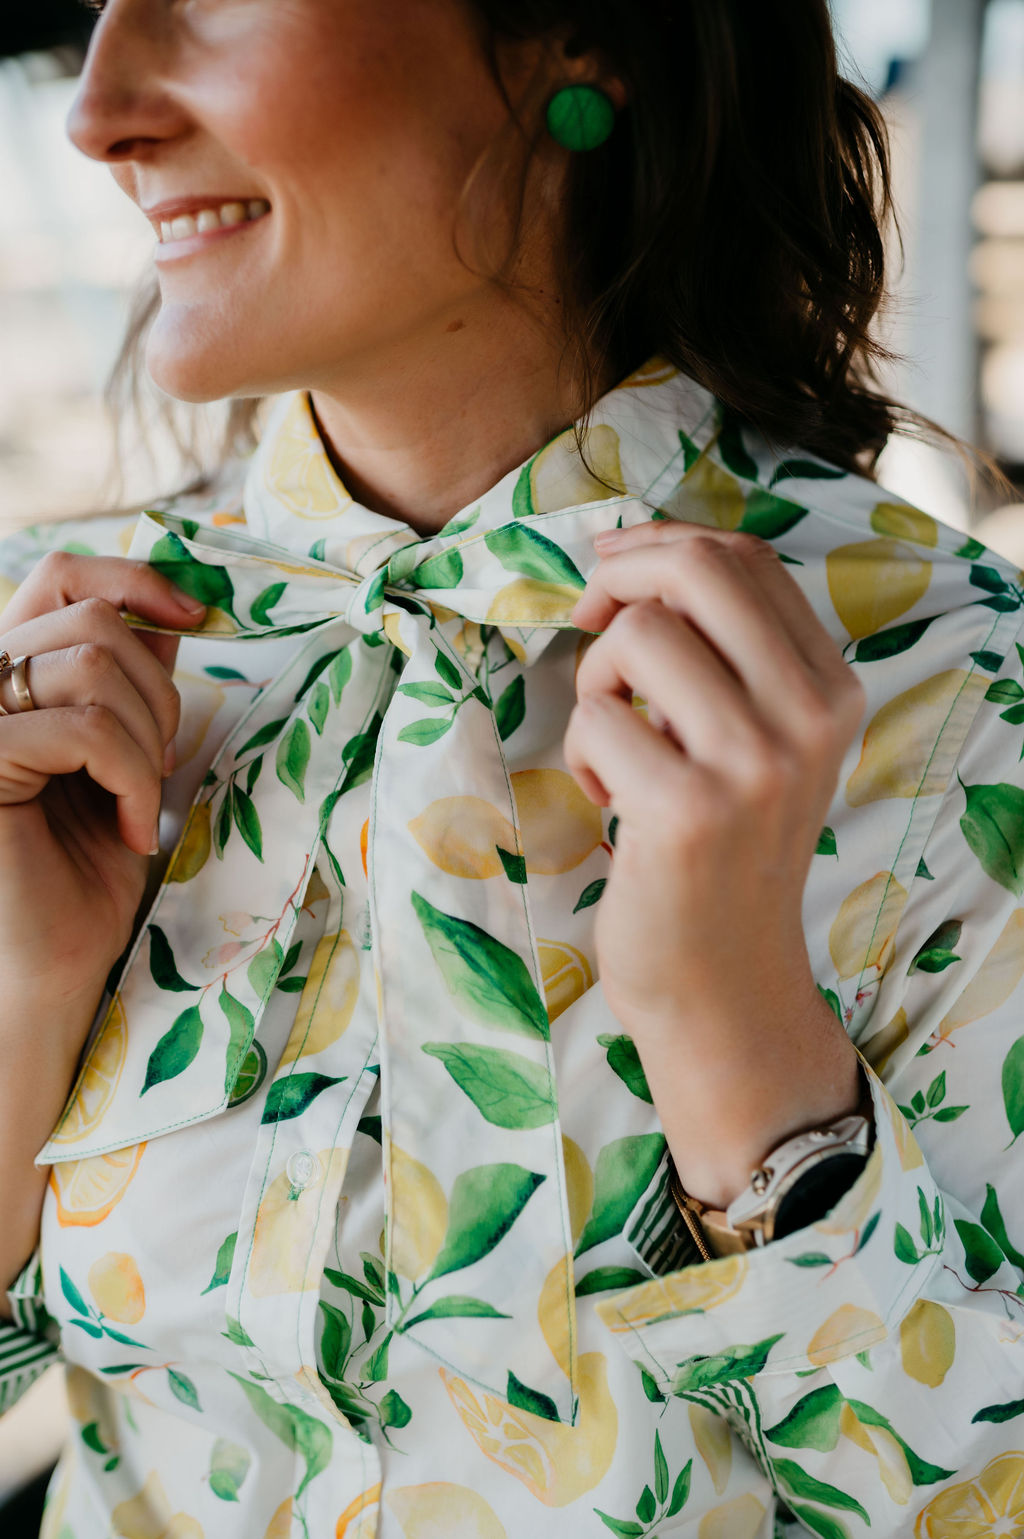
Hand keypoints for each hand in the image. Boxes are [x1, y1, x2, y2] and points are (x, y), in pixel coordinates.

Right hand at [0, 552, 206, 1034]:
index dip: (134, 579)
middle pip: (92, 619)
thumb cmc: (83, 875)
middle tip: (161, 771)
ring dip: (147, 740)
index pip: (60, 575)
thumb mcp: (123, 763)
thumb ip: (128, 689)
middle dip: (158, 694)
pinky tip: (132, 832)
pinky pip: (83, 729)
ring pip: (92, 664)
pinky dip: (132, 779)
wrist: (49, 969)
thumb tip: (168, 622)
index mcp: (7, 677)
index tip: (197, 618)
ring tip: (140, 804)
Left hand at [564, 521, 866, 1205]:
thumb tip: (634, 554)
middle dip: (619, 575)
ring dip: (596, 684)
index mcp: (833, 688)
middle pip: (698, 568)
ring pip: (637, 636)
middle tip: (586, 619)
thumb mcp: (758, 742)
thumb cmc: (720, 853)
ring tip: (614, 748)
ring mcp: (754, 764)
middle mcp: (809, 717)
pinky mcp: (687, 810)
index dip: (659, 546)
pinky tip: (612, 806)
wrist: (723, 984)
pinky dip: (582, 756)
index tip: (612, 574)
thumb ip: (727, 654)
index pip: (746, 558)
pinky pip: (595, 719)